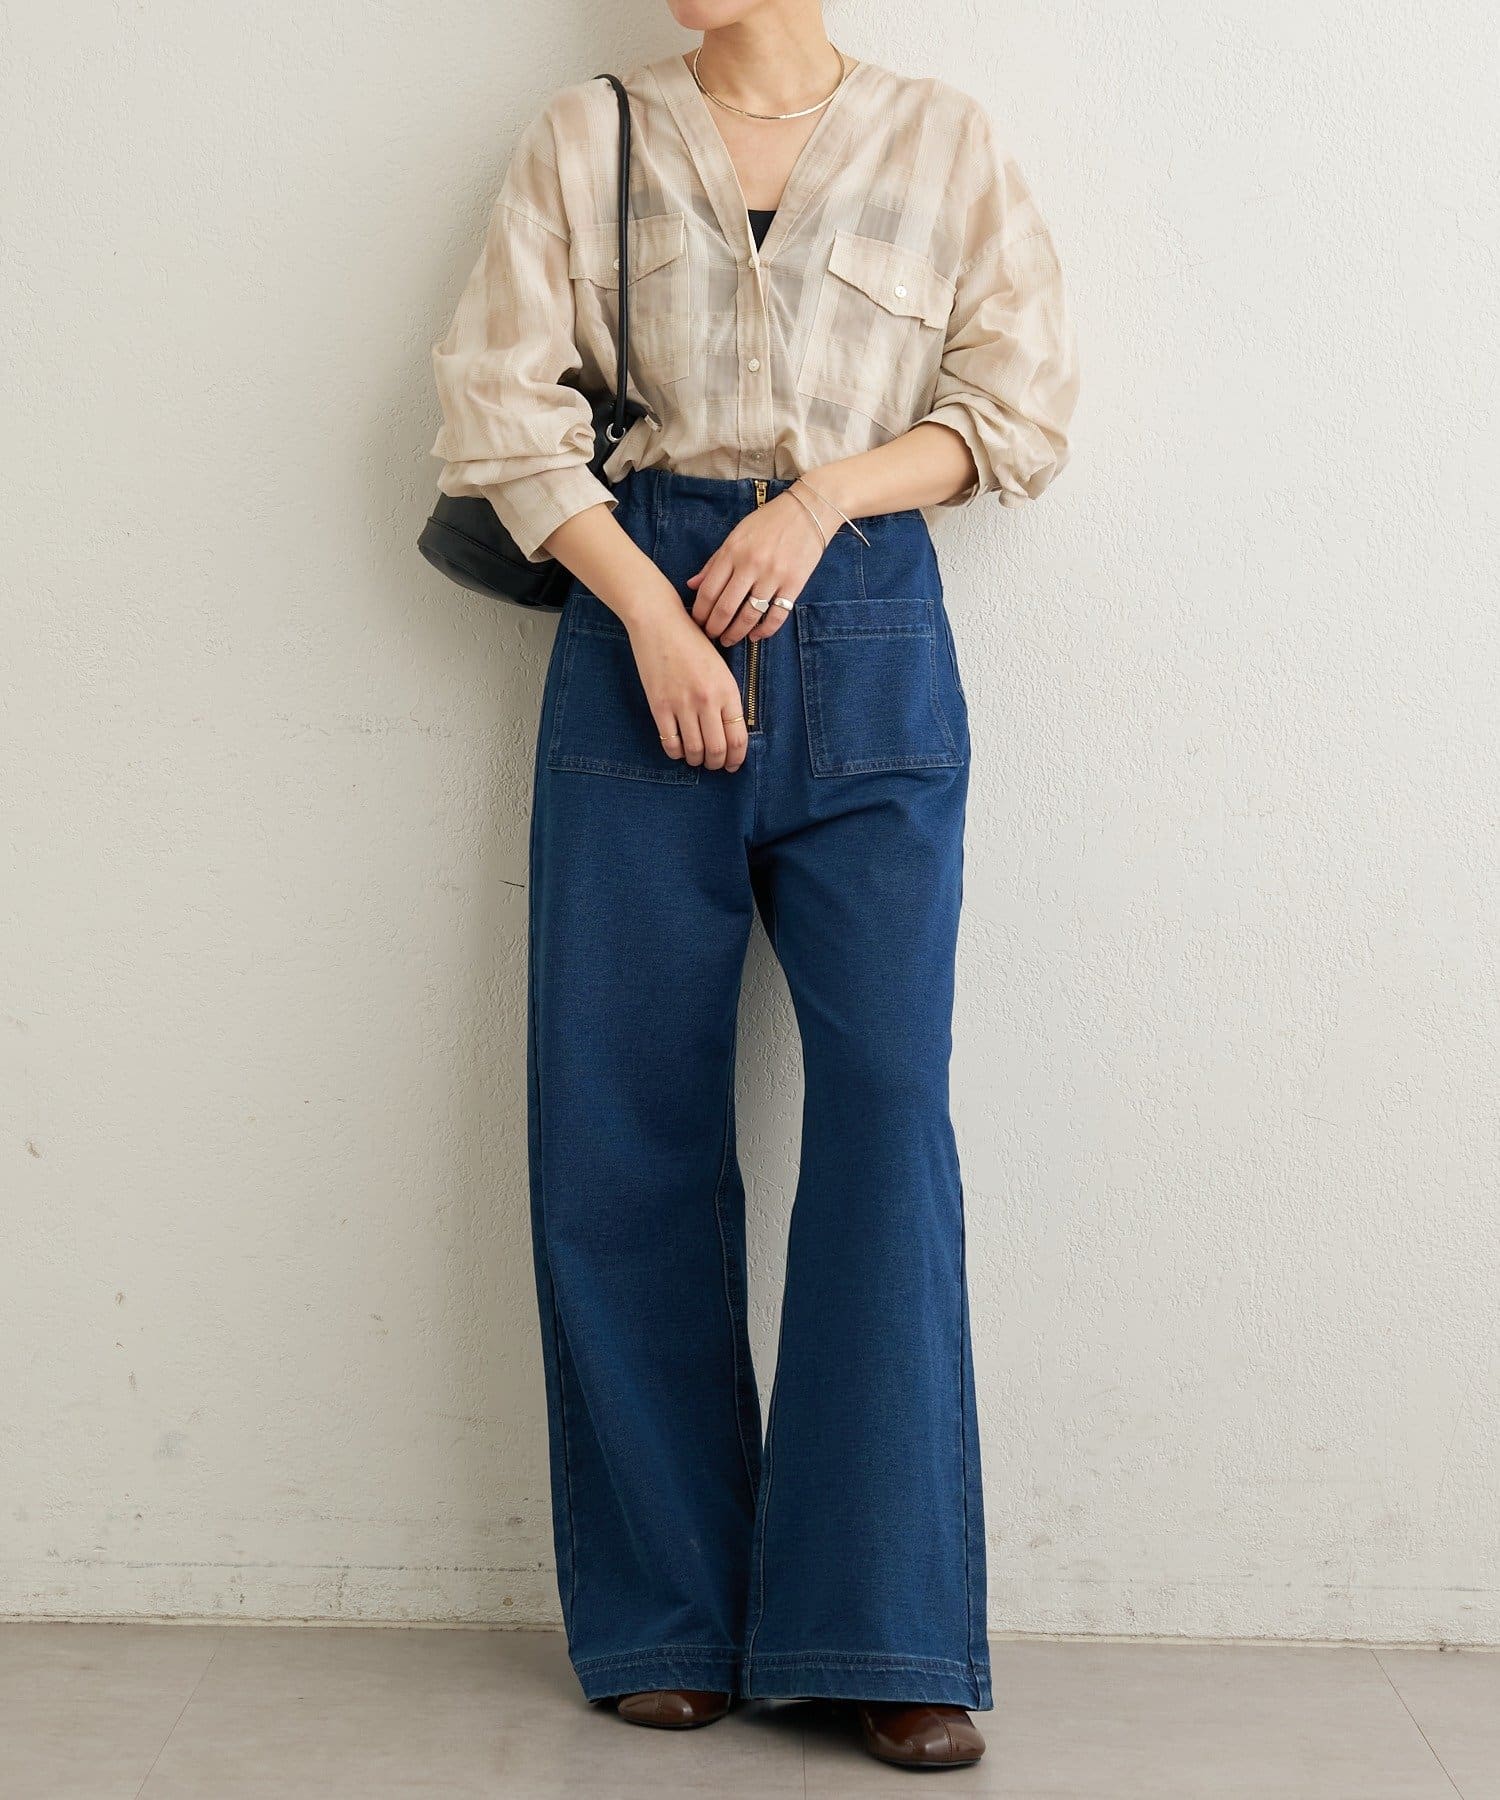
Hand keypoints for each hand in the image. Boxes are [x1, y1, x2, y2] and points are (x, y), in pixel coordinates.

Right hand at [626, 593, 749, 772]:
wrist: (659, 621)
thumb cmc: (692, 640)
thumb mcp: (720, 666)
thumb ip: (726, 696)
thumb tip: (729, 729)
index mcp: (727, 689)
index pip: (738, 737)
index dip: (737, 758)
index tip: (734, 764)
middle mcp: (707, 700)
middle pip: (717, 749)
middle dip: (718, 764)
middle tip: (715, 765)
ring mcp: (682, 704)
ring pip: (694, 750)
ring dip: (697, 760)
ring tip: (697, 759)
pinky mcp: (659, 706)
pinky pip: (670, 742)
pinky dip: (676, 753)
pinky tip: (679, 750)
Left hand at [685, 489, 824, 647]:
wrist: (809, 511)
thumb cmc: (768, 522)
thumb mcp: (736, 536)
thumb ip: (714, 562)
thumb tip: (692, 585)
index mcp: (733, 552)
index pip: (708, 591)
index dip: (700, 613)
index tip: (697, 623)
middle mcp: (751, 565)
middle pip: (725, 607)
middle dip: (714, 628)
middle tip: (710, 637)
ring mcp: (773, 576)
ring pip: (749, 615)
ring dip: (736, 633)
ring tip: (728, 640)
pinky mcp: (794, 584)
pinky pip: (776, 615)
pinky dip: (764, 630)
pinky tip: (755, 635)